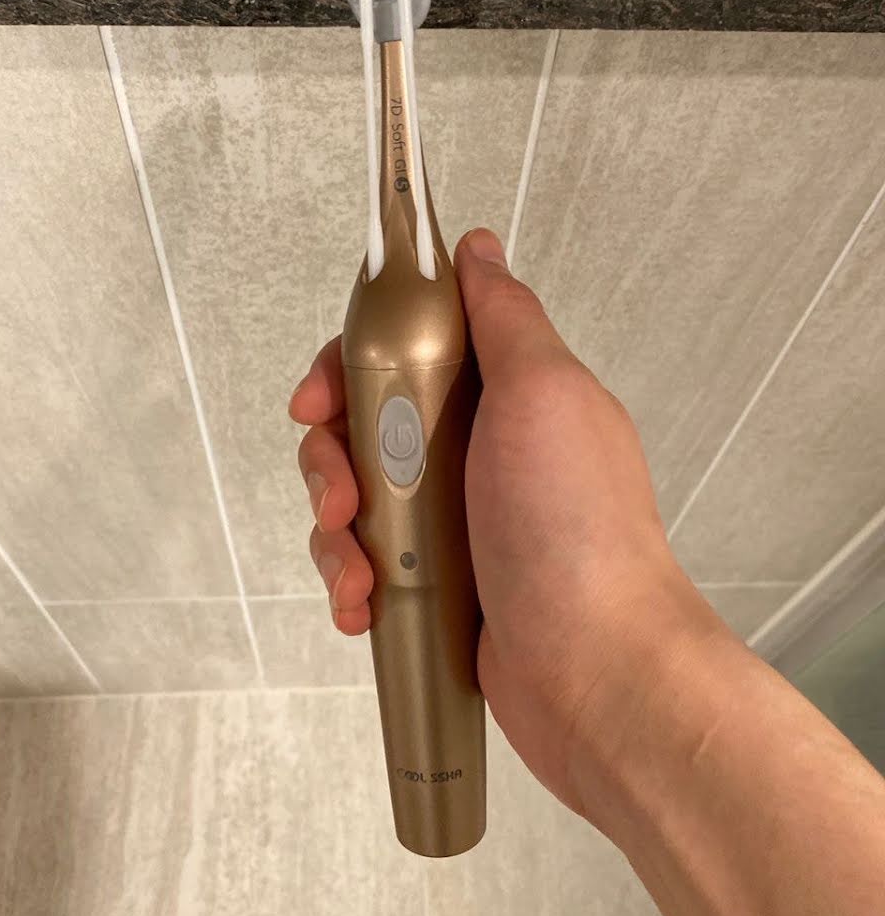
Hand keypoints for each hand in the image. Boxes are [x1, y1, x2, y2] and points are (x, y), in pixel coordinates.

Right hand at [289, 228, 717, 813]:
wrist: (596, 668)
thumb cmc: (572, 523)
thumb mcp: (545, 391)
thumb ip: (504, 315)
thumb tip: (477, 246)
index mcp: (504, 394)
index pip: (404, 350)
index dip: (351, 365)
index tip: (320, 398)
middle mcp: (476, 450)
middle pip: (365, 427)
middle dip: (331, 461)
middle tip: (338, 500)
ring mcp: (456, 522)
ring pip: (357, 499)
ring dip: (336, 533)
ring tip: (357, 573)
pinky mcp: (437, 585)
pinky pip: (367, 565)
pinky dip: (353, 583)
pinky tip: (362, 609)